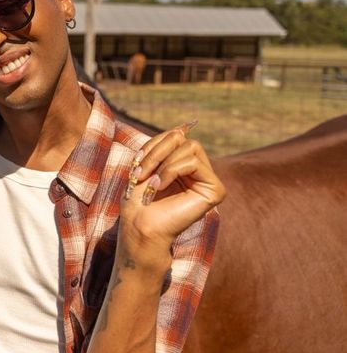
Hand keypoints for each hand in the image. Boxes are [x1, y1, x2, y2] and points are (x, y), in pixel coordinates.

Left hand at [120, 121, 225, 265]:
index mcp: (183, 166)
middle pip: (183, 138)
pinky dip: (171, 170)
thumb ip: (165, 144)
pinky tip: (158, 186)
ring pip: (191, 147)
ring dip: (162, 162)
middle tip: (140, 173)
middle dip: (157, 152)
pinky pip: (194, 162)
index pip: (175, 137)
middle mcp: (199, 172)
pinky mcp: (215, 191)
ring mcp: (208, 181)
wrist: (138, 226)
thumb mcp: (147, 163)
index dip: (154, 144)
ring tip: (149, 183)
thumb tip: (185, 126)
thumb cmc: (137, 200)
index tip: (136, 163)